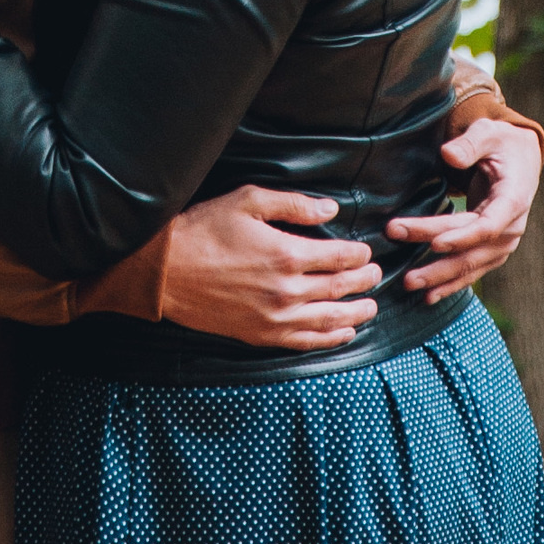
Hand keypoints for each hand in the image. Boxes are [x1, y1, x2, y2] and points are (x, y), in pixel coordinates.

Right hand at [156, 185, 383, 351]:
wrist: (167, 272)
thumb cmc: (205, 230)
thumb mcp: (248, 201)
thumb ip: (294, 204)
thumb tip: (331, 209)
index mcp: (287, 254)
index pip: (339, 257)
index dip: (358, 255)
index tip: (365, 252)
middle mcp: (287, 290)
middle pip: (340, 288)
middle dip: (364, 282)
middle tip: (376, 276)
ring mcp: (276, 318)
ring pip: (330, 320)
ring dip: (356, 313)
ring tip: (370, 306)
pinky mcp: (262, 335)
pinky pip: (307, 342)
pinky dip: (331, 339)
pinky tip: (343, 333)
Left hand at [388, 112, 543, 297]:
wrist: (521, 158)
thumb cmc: (501, 143)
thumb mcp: (489, 133)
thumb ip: (470, 144)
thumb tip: (448, 154)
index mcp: (513, 200)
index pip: (487, 225)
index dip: (462, 237)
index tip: (434, 243)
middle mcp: (511, 228)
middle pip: (471, 249)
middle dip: (437, 260)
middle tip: (405, 271)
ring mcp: (503, 243)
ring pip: (470, 266)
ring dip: (440, 278)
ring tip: (410, 285)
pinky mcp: (492, 250)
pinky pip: (472, 270)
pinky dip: (451, 284)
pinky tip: (429, 296)